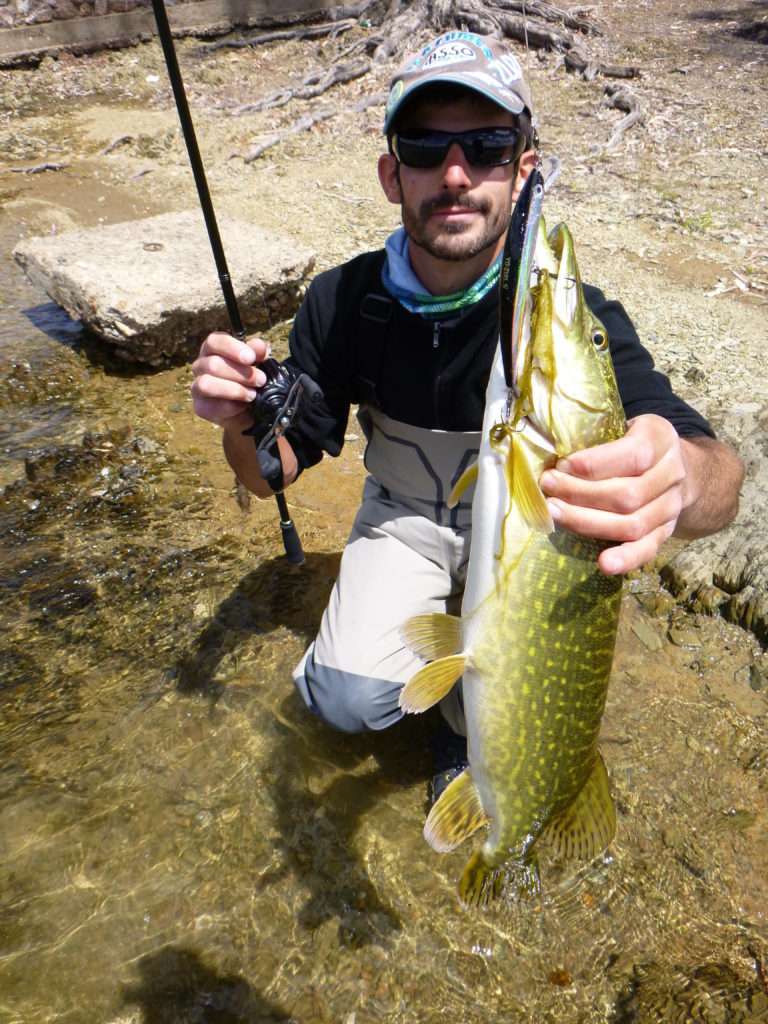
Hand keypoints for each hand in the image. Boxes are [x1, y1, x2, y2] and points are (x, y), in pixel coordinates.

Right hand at [191, 332, 268, 427]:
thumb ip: (257, 353)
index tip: (251, 358)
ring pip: (206, 384)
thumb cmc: (249, 379)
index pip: (214, 342)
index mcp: (213, 349)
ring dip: (233, 389)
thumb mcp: (257, 363)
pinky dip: (231, 407)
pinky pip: (211, 406)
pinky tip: (244, 405)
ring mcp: (197, 387)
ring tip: (252, 394)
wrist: (248, 409)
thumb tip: (260, 347)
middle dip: (241, 373)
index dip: (232, 348)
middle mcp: (201, 365)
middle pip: (213, 364)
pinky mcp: (200, 407)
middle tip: (261, 380)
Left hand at [539, 415, 687, 575]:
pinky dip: (626, 558)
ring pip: (633, 524)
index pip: (633, 455)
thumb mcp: (622, 425)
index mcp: (660, 439)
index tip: (562, 465)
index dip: (595, 464)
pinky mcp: (666, 531)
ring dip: (589, 523)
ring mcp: (671, 506)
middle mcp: (672, 474)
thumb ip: (595, 434)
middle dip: (581, 494)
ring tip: (555, 514)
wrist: (676, 466)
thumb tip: (547, 449)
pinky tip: (604, 563)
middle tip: (548, 488)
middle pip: (627, 494)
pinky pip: (648, 548)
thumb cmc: (632, 442)